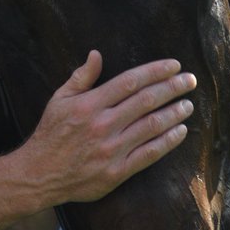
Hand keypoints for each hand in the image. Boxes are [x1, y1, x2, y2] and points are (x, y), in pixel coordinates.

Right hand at [0, 50, 195, 229]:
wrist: (39, 175)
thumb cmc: (50, 134)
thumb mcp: (59, 100)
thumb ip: (81, 77)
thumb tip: (96, 54)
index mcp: (89, 105)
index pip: (130, 81)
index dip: (155, 71)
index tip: (174, 65)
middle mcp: (102, 125)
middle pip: (146, 101)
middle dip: (172, 88)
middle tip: (190, 80)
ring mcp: (111, 150)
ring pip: (152, 126)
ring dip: (174, 113)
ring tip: (188, 104)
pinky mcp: (117, 172)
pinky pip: (149, 154)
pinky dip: (168, 141)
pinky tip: (180, 131)